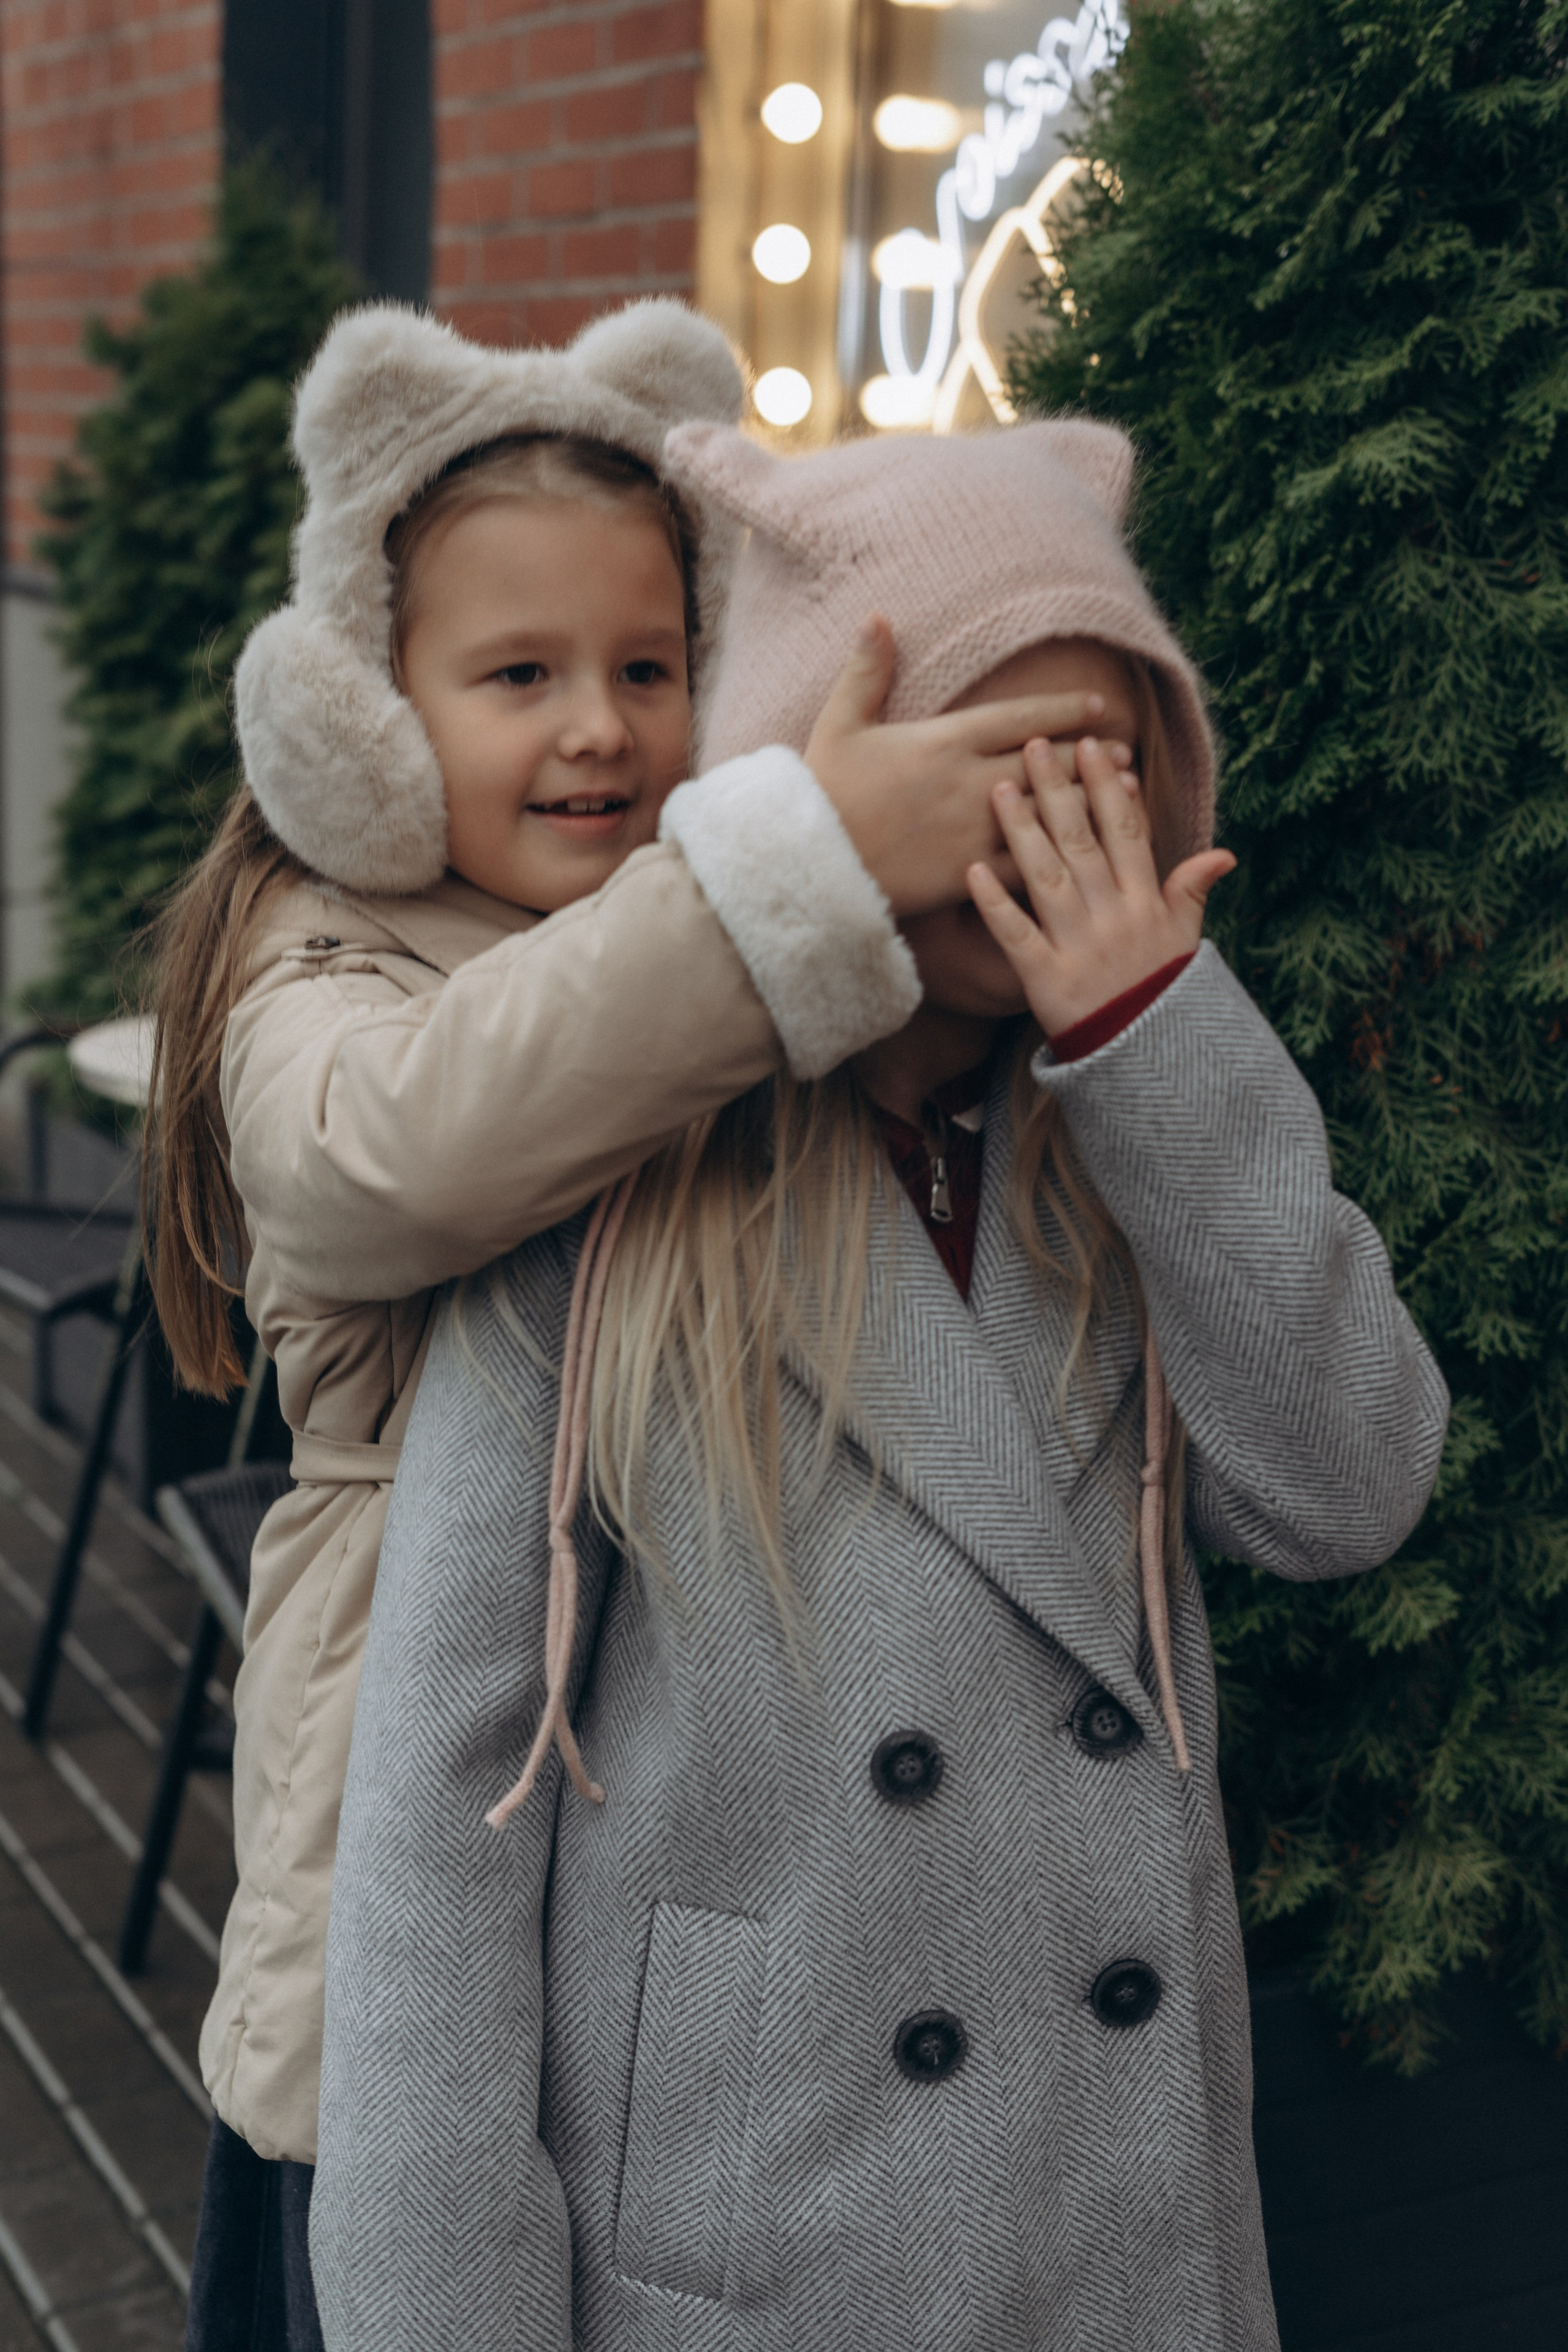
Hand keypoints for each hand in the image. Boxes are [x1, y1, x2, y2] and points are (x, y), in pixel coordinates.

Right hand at [805, 616, 1131, 919]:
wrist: (808, 862)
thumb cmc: (822, 791)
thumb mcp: (840, 722)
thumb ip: (866, 670)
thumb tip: (878, 617)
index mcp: (945, 740)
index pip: (1021, 717)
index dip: (1064, 709)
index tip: (1098, 706)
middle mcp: (970, 781)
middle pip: (1047, 764)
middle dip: (1090, 758)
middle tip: (1125, 754)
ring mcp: (973, 829)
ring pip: (1049, 813)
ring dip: (1092, 805)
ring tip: (1126, 798)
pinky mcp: (970, 873)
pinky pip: (1029, 866)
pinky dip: (1065, 859)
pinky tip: (1093, 858)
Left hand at [967, 734, 1234, 1036]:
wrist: (1150, 1061)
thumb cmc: (1161, 993)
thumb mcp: (1186, 939)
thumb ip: (1193, 891)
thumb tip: (1223, 852)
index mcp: (1145, 900)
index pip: (1125, 830)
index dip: (1106, 786)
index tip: (1089, 744)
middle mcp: (1113, 915)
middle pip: (1081, 841)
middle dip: (1057, 790)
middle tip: (1032, 747)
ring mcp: (1079, 946)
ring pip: (1047, 877)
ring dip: (1022, 832)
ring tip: (997, 790)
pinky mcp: (1046, 980)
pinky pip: (1017, 936)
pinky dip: (995, 904)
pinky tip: (972, 871)